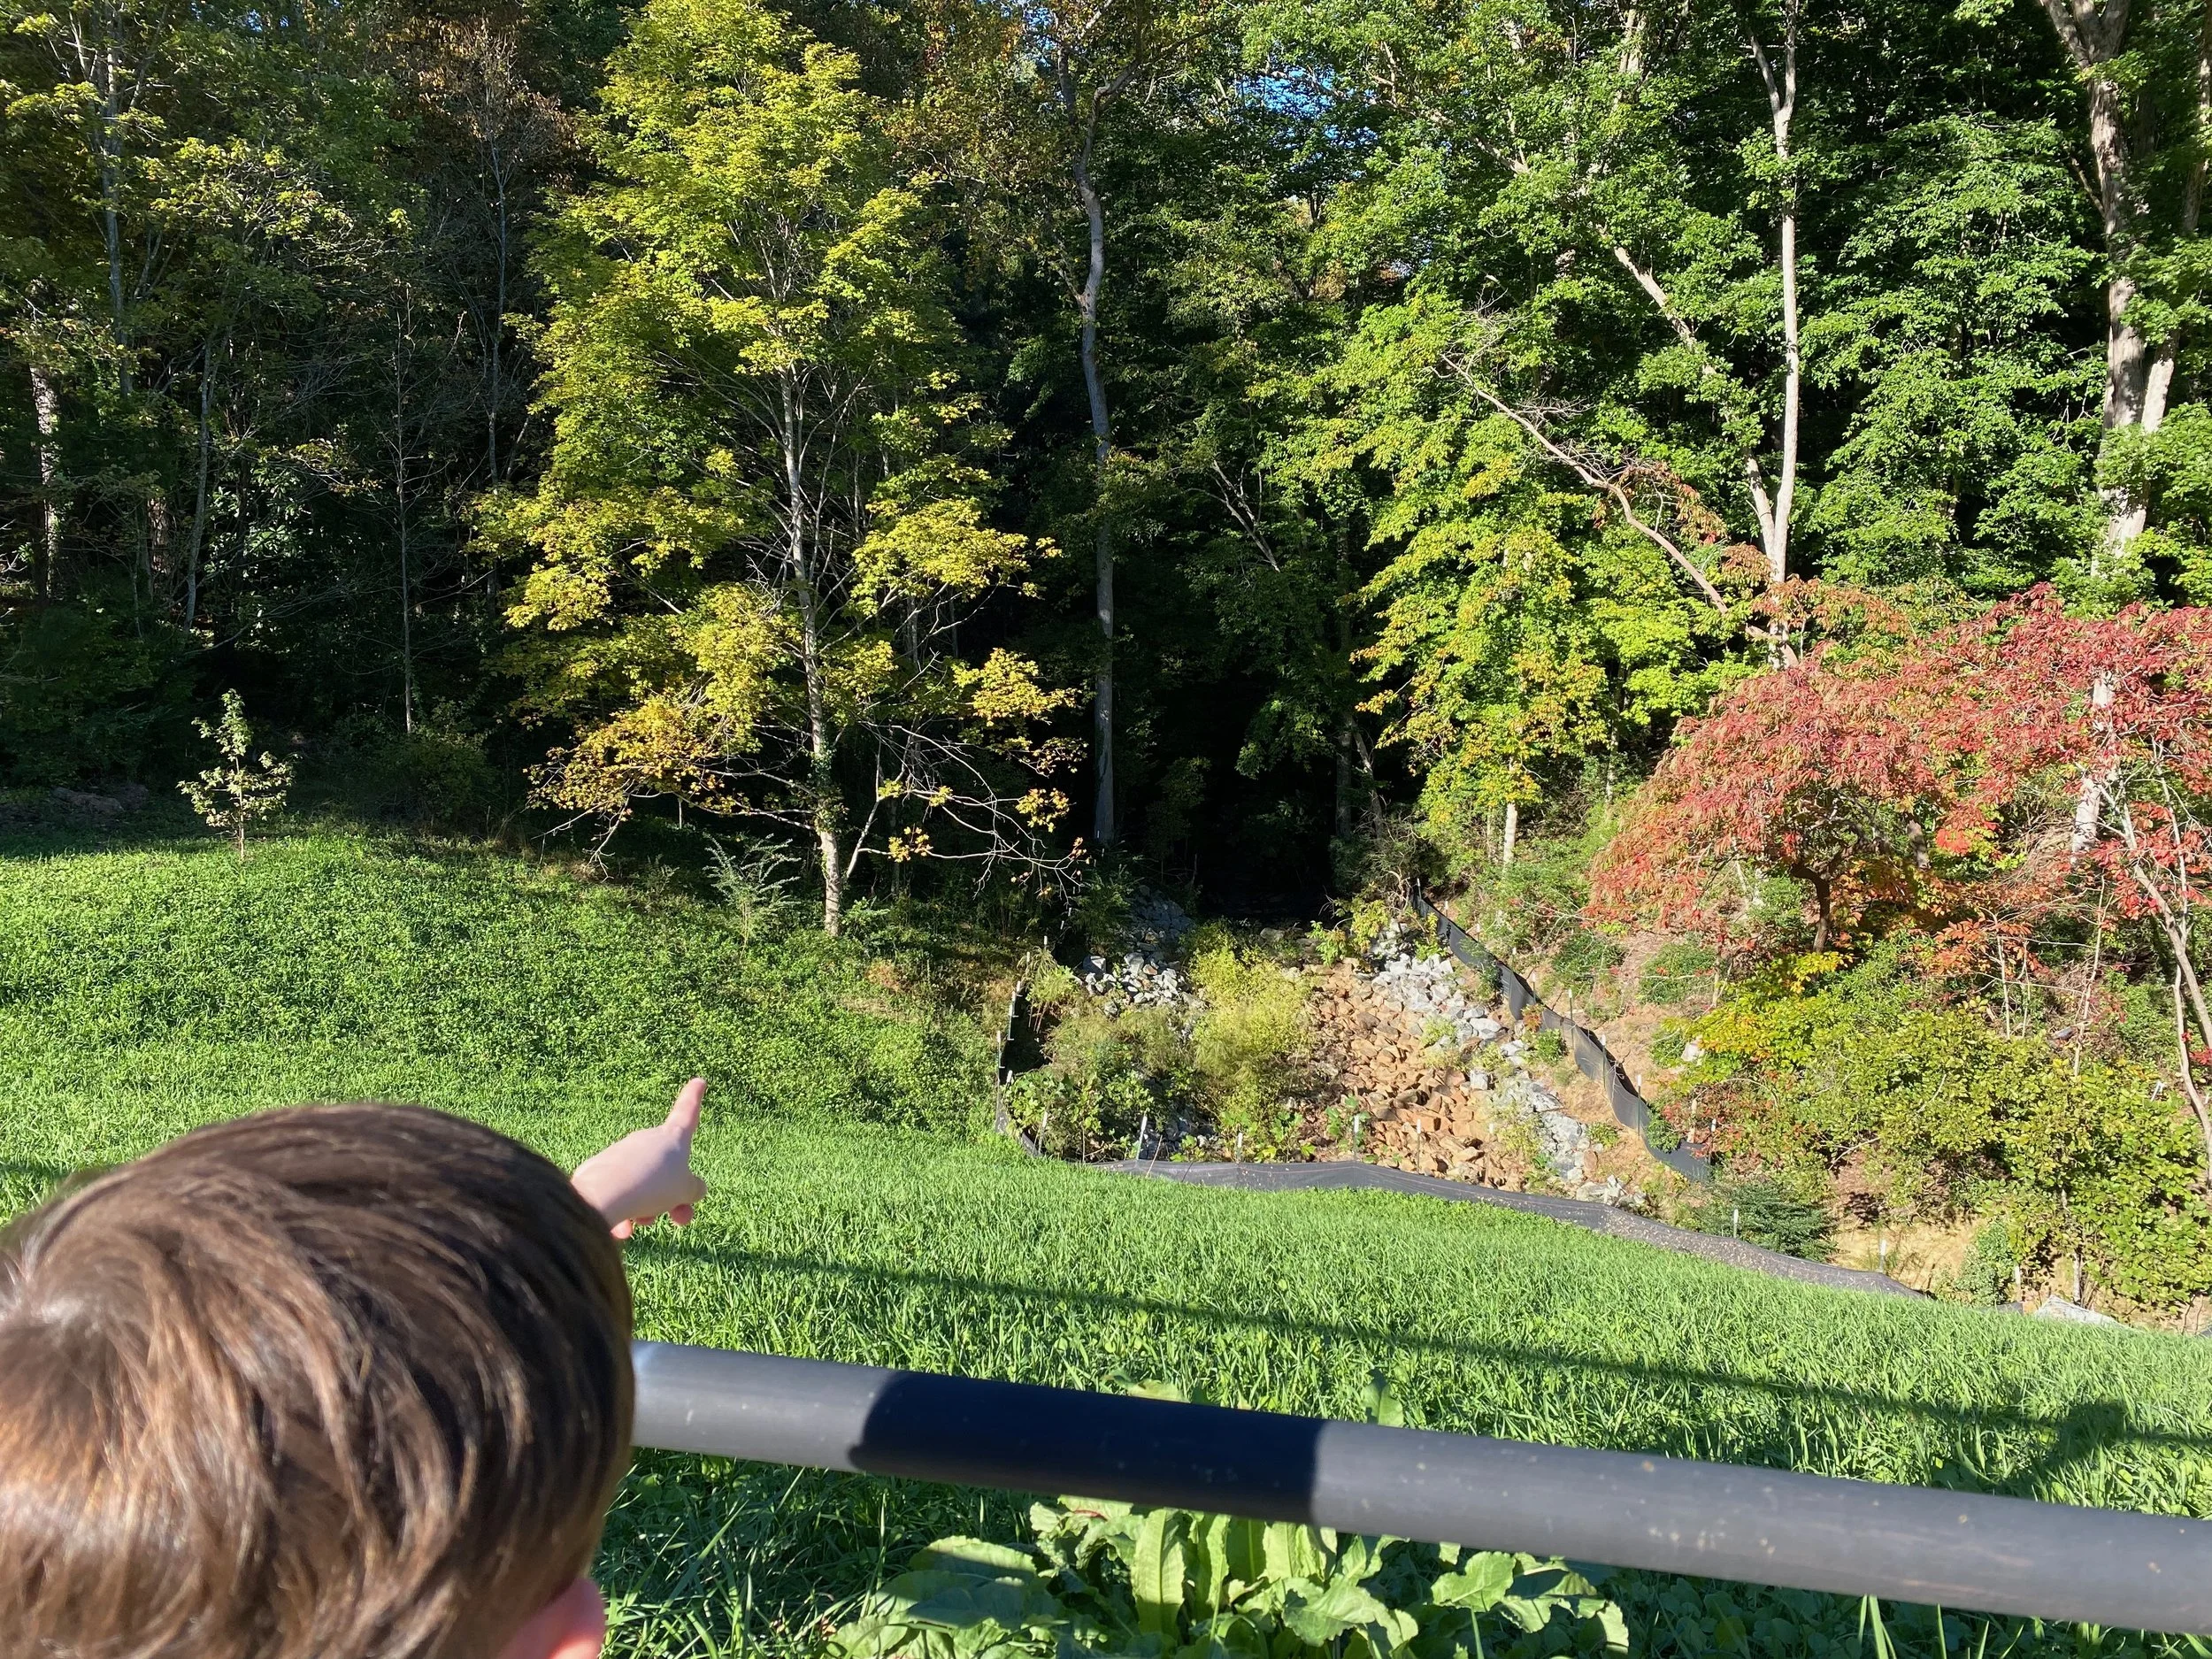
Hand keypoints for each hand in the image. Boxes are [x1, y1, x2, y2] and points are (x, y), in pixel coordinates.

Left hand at [572, 1078, 708, 1238]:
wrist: (604, 1194)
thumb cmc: (653, 1186)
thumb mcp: (685, 1190)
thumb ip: (693, 1189)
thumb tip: (691, 1190)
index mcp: (672, 1138)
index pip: (687, 1112)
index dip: (695, 1098)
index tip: (699, 1080)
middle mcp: (646, 1141)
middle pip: (666, 1169)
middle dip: (673, 1196)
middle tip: (679, 1219)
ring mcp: (621, 1154)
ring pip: (643, 1186)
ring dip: (647, 1209)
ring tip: (642, 1224)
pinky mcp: (599, 1171)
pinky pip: (619, 1195)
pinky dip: (624, 1214)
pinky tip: (621, 1231)